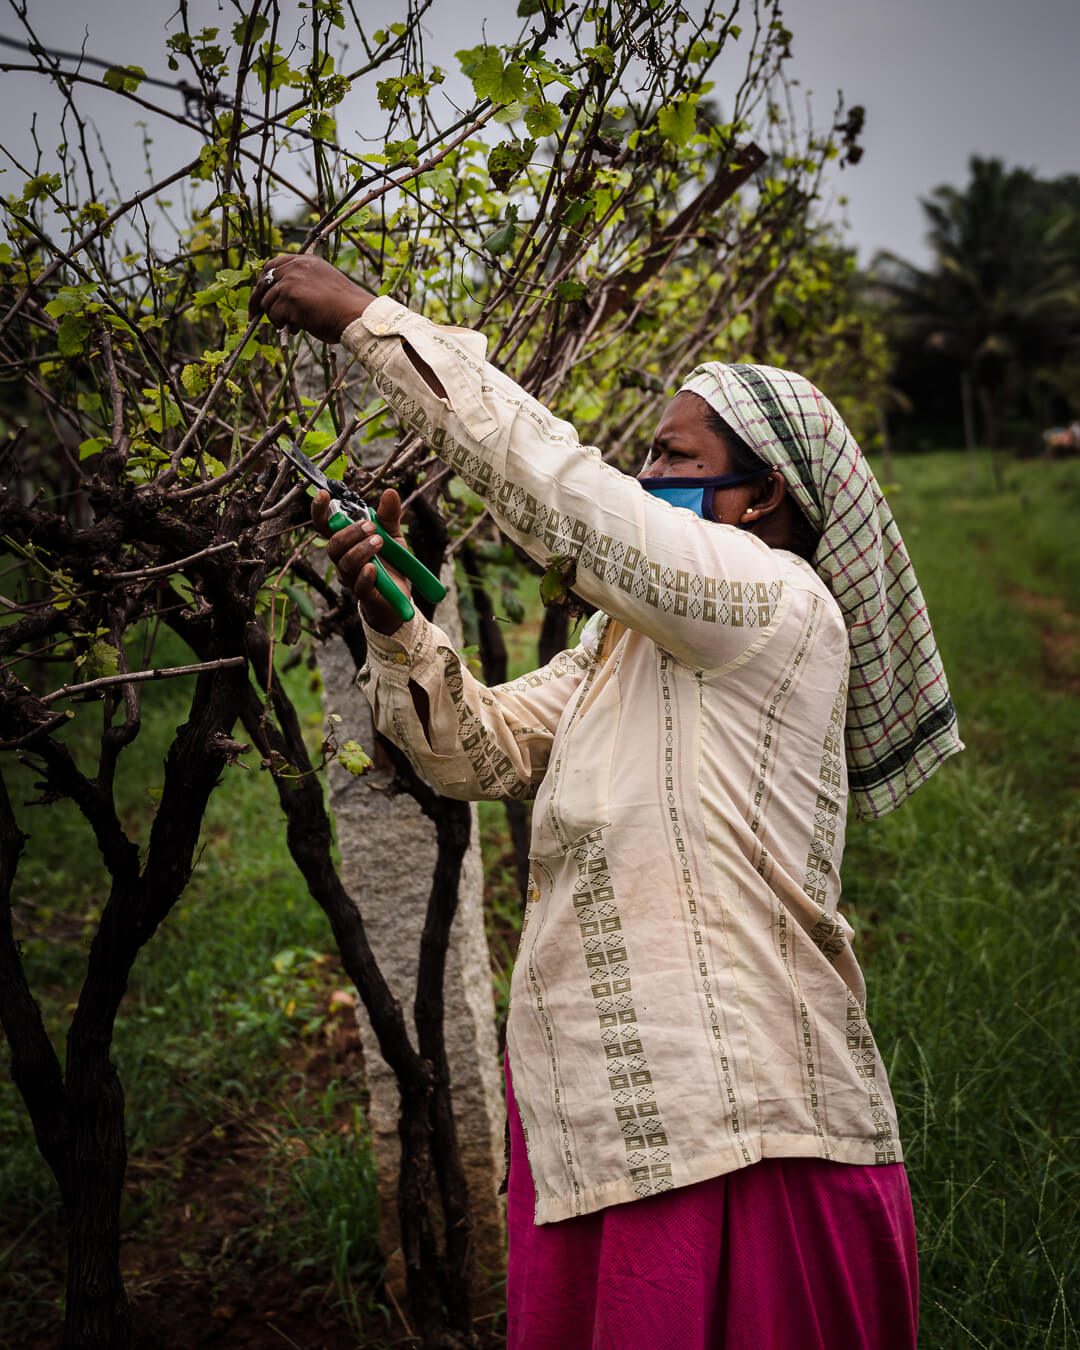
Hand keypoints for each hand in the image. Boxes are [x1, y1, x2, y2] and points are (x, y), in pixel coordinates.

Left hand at [249, 254, 373, 342]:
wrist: (356, 316)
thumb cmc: (344, 308)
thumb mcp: (322, 285)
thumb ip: (302, 283)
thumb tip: (279, 298)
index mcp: (305, 261)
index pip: (273, 264)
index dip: (263, 281)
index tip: (259, 293)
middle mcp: (296, 267)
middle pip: (264, 282)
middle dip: (257, 300)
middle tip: (253, 314)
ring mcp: (292, 282)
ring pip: (268, 302)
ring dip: (276, 318)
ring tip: (294, 325)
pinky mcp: (290, 298)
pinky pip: (275, 316)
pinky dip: (283, 325)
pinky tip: (298, 328)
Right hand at [312, 488, 410, 634]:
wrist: (401, 594)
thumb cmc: (391, 562)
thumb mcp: (393, 534)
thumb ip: (389, 515)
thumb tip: (390, 493)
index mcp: (347, 541)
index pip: (325, 526)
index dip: (319, 511)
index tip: (323, 494)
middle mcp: (344, 559)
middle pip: (333, 545)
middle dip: (350, 533)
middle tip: (371, 526)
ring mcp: (352, 578)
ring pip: (345, 563)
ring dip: (361, 550)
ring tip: (380, 541)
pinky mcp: (365, 594)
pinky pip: (358, 586)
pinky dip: (365, 576)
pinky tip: (373, 568)